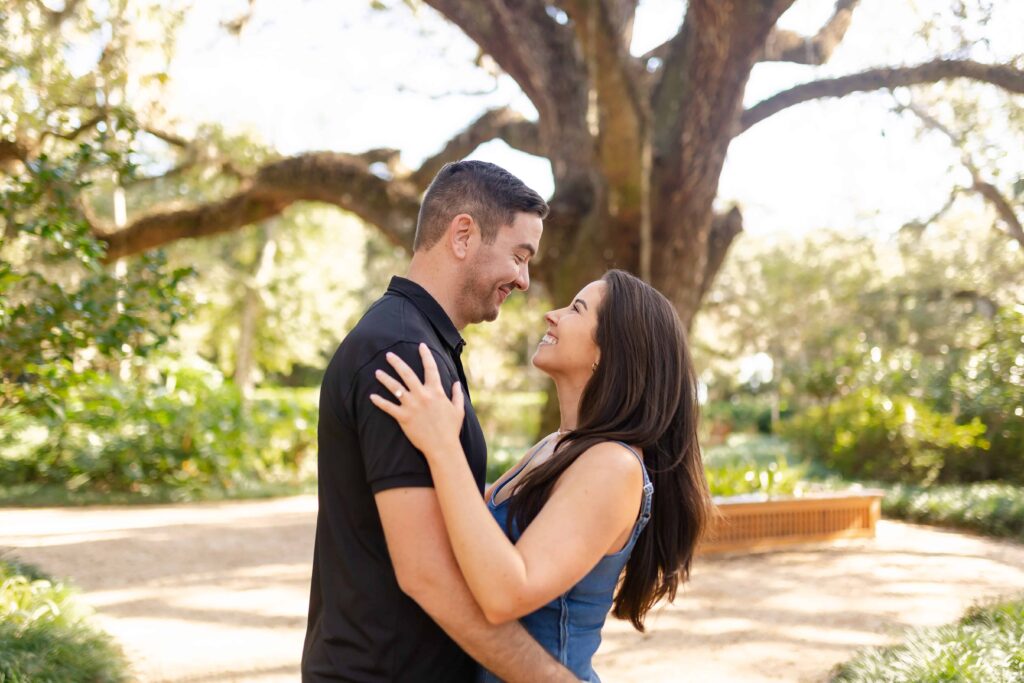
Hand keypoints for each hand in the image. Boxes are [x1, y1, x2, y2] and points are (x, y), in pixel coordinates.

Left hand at [370, 343, 465, 460]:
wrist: (443, 447)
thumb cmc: (451, 429)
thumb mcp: (458, 410)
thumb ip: (457, 394)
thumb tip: (456, 383)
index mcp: (436, 391)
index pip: (431, 368)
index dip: (426, 355)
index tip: (421, 345)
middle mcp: (422, 395)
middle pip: (407, 374)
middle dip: (397, 362)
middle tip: (388, 355)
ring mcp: (412, 406)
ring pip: (395, 388)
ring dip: (385, 379)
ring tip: (377, 372)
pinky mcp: (403, 417)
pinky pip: (388, 407)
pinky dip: (379, 402)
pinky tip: (371, 396)